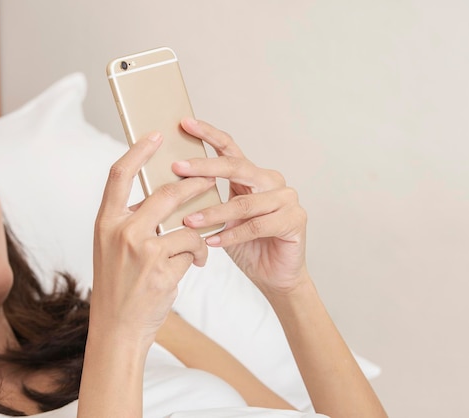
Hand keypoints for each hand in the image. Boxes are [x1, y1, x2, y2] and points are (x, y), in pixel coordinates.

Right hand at [90, 132, 211, 346]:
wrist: (117, 328)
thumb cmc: (119, 287)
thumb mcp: (113, 249)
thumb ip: (131, 222)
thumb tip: (161, 196)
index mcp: (105, 222)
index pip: (119, 175)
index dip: (139, 151)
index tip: (156, 135)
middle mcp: (121, 231)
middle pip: (166, 193)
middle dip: (194, 185)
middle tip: (210, 180)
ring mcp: (142, 250)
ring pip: (187, 225)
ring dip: (201, 234)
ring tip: (201, 246)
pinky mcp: (162, 269)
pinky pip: (194, 249)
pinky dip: (200, 255)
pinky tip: (196, 264)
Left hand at [172, 118, 308, 294]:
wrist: (275, 276)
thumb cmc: (248, 247)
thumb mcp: (223, 219)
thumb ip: (209, 200)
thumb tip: (173, 186)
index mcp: (253, 176)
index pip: (230, 149)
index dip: (208, 134)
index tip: (184, 123)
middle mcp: (272, 182)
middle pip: (237, 167)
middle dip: (204, 167)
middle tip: (178, 168)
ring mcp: (287, 199)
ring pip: (244, 202)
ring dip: (214, 212)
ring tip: (189, 221)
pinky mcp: (295, 219)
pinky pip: (257, 225)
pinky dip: (232, 235)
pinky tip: (213, 241)